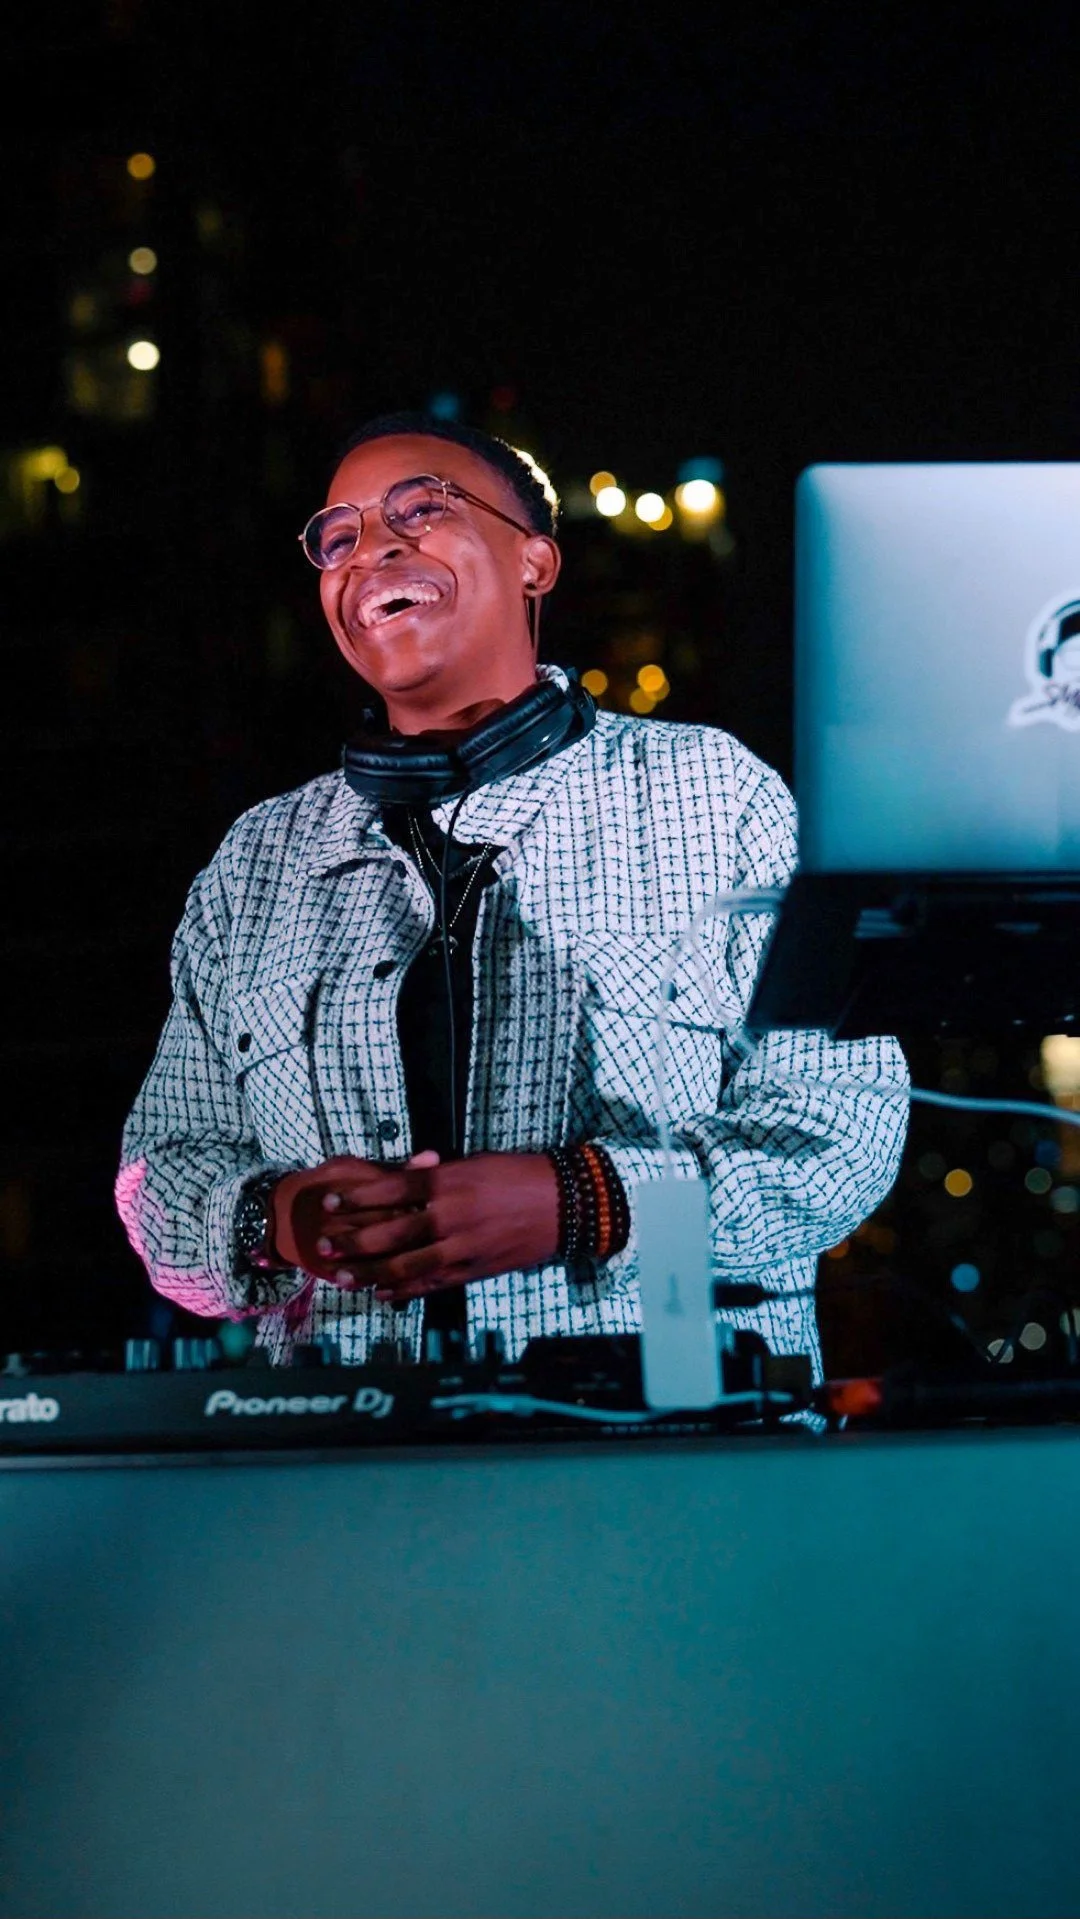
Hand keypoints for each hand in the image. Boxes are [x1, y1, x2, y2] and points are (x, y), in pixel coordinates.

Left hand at [276, 1151, 560, 1302]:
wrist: (564, 1204)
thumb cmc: (517, 1175)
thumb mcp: (474, 1164)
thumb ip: (437, 1173)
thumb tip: (405, 1174)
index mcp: (448, 1181)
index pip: (389, 1190)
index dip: (354, 1198)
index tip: (328, 1201)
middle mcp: (449, 1215)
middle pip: (387, 1232)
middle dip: (350, 1239)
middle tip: (323, 1243)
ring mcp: (461, 1247)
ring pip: (403, 1265)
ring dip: (368, 1272)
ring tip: (341, 1275)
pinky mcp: (474, 1271)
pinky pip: (430, 1283)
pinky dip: (403, 1289)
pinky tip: (381, 1292)